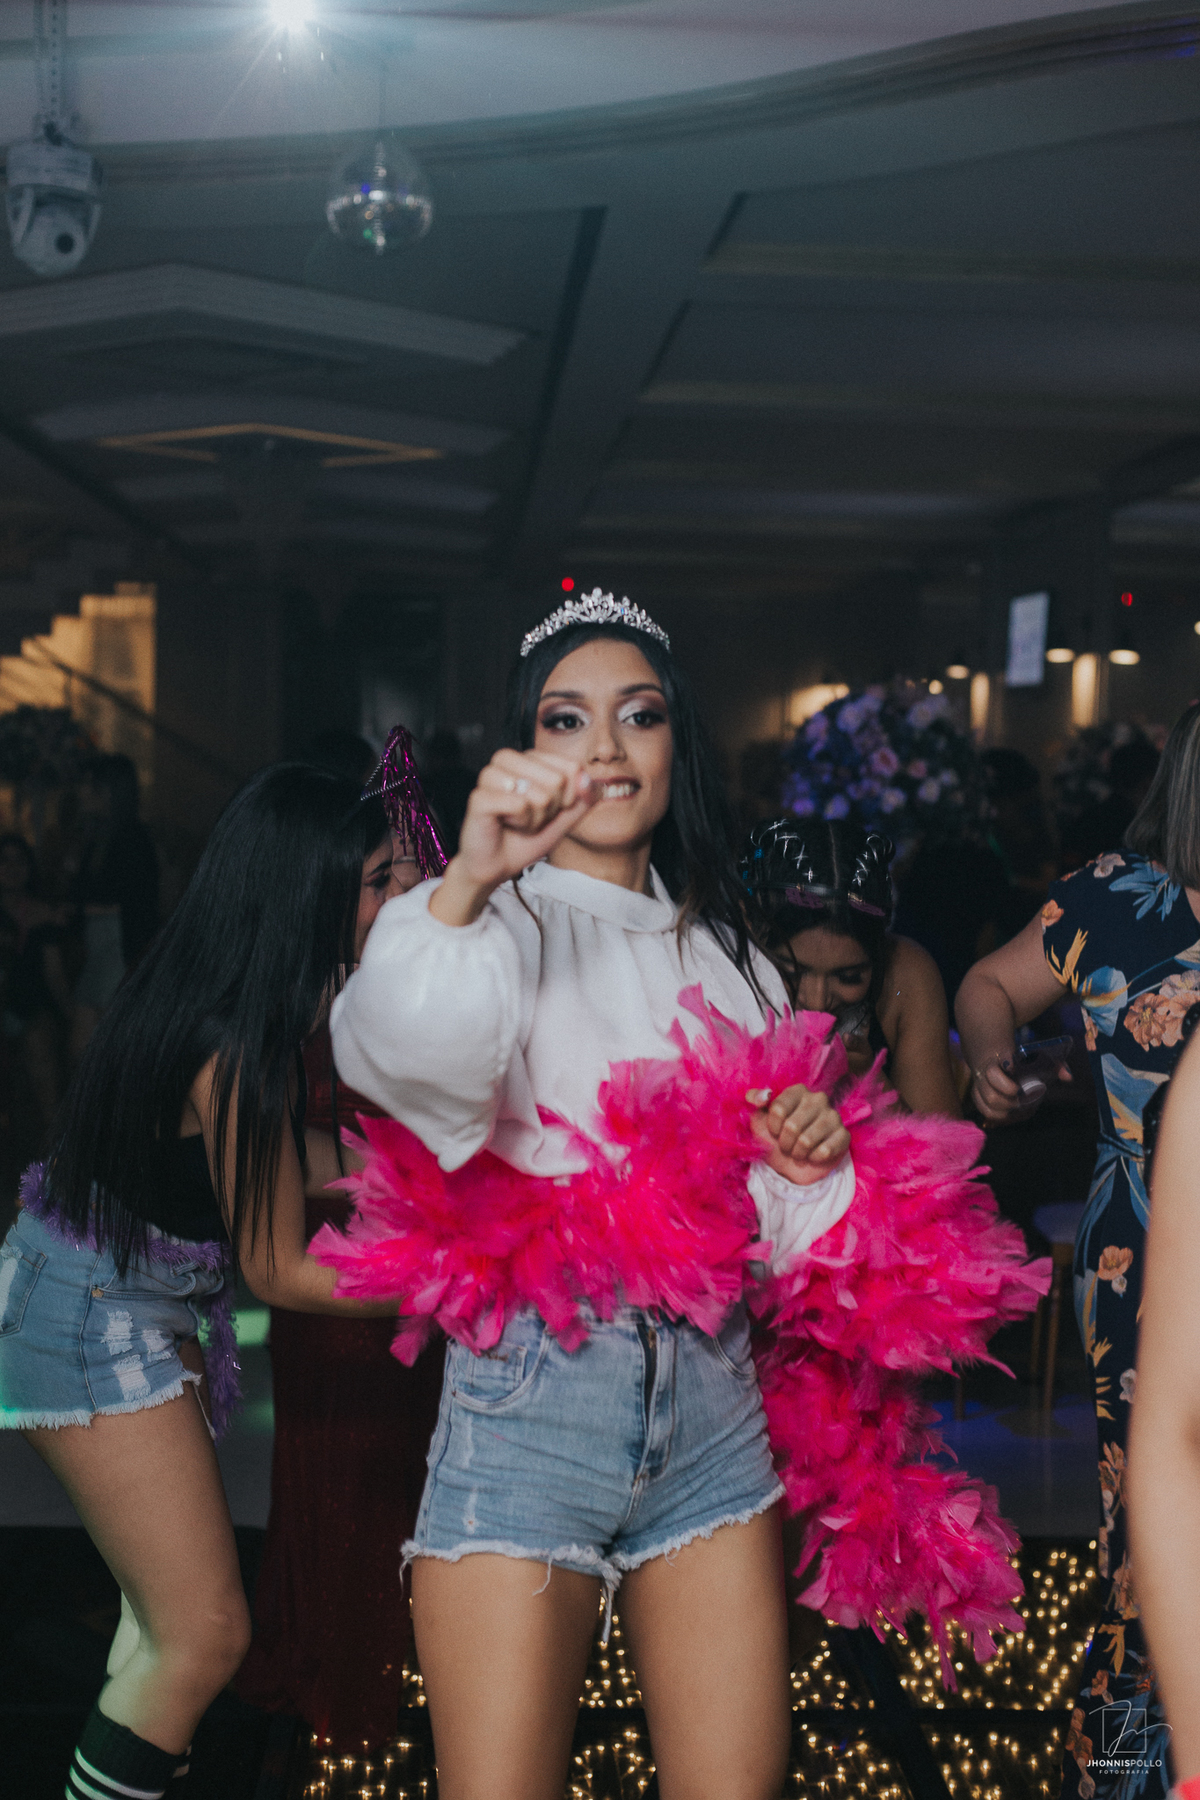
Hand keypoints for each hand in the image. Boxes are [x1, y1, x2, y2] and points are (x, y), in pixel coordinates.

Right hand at [433, 749, 598, 924]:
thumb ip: (583, 799)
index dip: (568, 798)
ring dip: (534, 818)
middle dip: (550, 810)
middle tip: (530, 817)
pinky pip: (519, 805)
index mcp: (529, 758)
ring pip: (539, 793)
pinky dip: (520, 822)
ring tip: (518, 821)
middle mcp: (508, 760)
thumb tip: (589, 780)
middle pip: (558, 780)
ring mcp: (491, 775)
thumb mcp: (565, 818)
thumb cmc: (526, 838)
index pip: (572, 768)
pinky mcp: (479, 796)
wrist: (497, 865)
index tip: (549, 810)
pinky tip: (505, 823)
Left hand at [747, 1084, 849, 1186]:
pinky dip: (813, 1159)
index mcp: (798, 1091)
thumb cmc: (776, 1138)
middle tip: (788, 1146)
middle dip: (785, 1143)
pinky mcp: (844, 1136)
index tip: (775, 1132)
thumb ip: (755, 1100)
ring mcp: (834, 1116)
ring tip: (799, 1152)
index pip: (778, 1109)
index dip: (773, 1127)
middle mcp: (818, 1099)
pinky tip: (814, 1155)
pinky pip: (824, 1151)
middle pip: (792, 1126)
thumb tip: (759, 1094)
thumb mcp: (759, 1119)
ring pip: (807, 1140)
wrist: (792, 1164)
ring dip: (798, 1153)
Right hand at [969, 1052, 1068, 1124]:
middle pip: (990, 1088)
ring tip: (1016, 1108)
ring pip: (986, 1101)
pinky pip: (983, 1110)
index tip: (1013, 1068)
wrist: (996, 1060)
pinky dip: (996, 1116)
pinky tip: (1008, 1115)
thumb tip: (1068, 1077)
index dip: (1005, 1066)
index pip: (999, 1063)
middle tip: (1020, 1098)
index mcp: (1003, 1059)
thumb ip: (1056, 1065)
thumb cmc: (1022, 1062)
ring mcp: (980, 1085)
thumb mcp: (1039, 1059)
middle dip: (1008, 1097)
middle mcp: (987, 1072)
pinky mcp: (978, 1096)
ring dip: (1003, 1109)